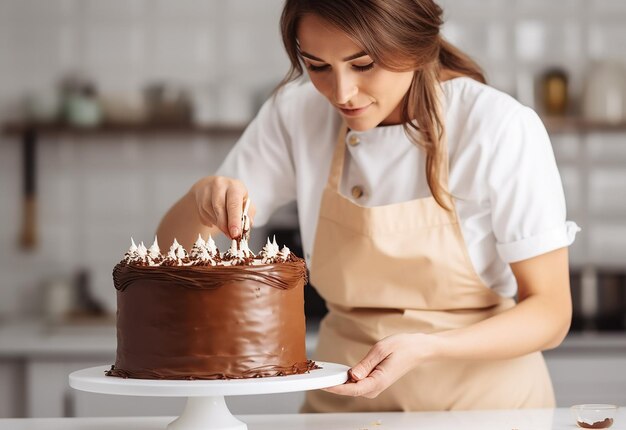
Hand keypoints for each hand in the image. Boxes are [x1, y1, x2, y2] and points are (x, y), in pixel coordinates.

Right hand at [191, 176, 255, 238]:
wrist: (214, 187)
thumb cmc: (233, 196)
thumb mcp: (245, 201)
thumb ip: (248, 214)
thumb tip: (246, 227)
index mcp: (234, 186)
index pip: (234, 204)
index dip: (234, 220)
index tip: (235, 233)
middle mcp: (219, 186)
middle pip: (219, 208)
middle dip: (225, 225)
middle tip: (231, 236)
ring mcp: (206, 192)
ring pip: (211, 213)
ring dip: (219, 224)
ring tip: (226, 227)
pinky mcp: (198, 199)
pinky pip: (204, 215)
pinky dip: (212, 222)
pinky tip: (217, 219)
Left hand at [323, 333, 437, 398]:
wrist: (418, 349)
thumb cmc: (402, 347)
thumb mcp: (381, 350)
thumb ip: (365, 364)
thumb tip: (352, 375)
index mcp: (378, 381)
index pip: (352, 388)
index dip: (336, 388)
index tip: (323, 385)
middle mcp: (376, 387)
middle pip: (350, 390)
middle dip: (334, 385)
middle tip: (318, 378)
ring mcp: (375, 386)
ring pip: (353, 388)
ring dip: (340, 382)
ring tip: (325, 375)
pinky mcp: (374, 382)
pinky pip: (358, 383)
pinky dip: (347, 380)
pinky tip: (338, 374)